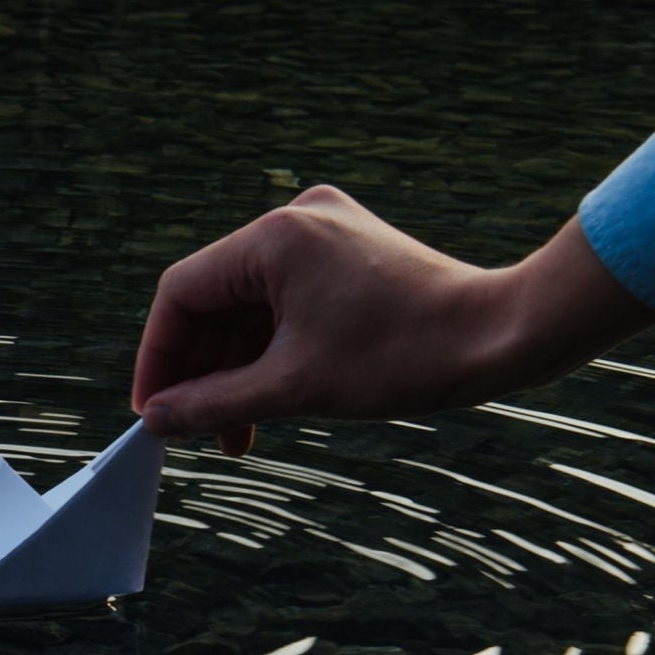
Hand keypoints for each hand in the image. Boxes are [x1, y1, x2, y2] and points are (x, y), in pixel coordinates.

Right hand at [132, 185, 654, 446]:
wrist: (502, 336)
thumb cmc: (404, 357)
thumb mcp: (294, 388)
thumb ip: (213, 403)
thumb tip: (157, 419)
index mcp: (275, 238)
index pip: (182, 294)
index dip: (158, 357)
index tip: (152, 412)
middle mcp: (295, 220)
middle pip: (214, 300)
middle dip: (199, 370)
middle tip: (190, 432)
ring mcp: (325, 234)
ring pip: (250, 307)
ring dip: (234, 369)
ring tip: (233, 435)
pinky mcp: (349, 254)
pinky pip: (285, 303)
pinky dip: (269, 351)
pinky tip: (265, 402)